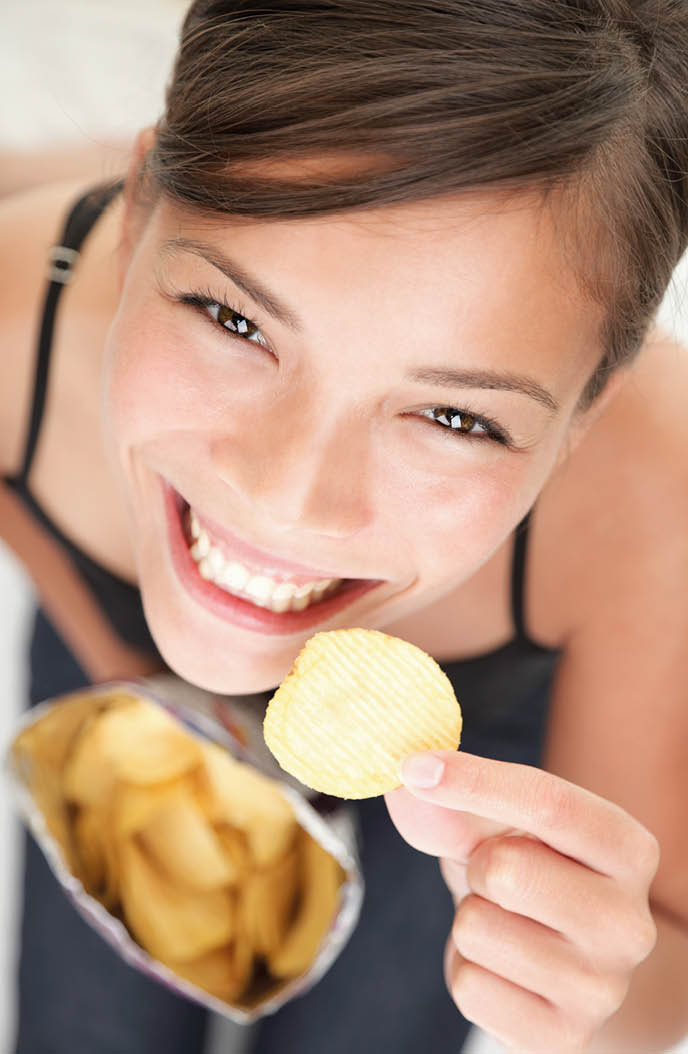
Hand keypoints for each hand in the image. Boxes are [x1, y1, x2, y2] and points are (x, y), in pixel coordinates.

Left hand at [384, 751, 658, 1052]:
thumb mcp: (503, 826)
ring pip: (478, 928)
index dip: (476, 780)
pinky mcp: (563, 1038)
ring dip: (470, 919)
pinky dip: (467, 969)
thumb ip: (453, 803)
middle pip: (505, 869)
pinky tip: (502, 967)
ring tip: (506, 922)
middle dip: (478, 865)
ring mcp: (602, 989)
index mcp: (629, 850)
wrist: (570, 960)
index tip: (413, 765)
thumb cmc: (534, 871)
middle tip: (499, 877)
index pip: (550, 804)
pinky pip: (470, 987)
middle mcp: (630, 923)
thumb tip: (403, 789)